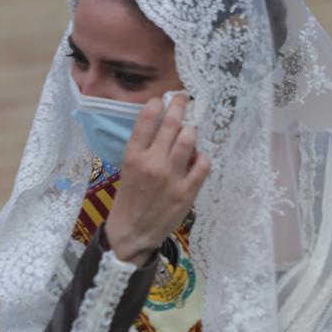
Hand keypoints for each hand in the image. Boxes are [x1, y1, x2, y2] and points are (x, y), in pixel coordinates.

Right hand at [103, 93, 210, 263]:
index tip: (163, 100)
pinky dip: (203, 156)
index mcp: (133, 156)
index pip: (147, 119)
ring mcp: (171, 177)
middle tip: (184, 99)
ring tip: (190, 129)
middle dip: (180, 106)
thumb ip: (144, 148)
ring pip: (189, 139)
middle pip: (171, 124)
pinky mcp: (186, 192)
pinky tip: (198, 158)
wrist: (132, 232)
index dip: (158, 104)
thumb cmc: (129, 198)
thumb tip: (166, 124)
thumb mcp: (127, 169)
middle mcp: (152, 163)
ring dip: (192, 130)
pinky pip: (203, 164)